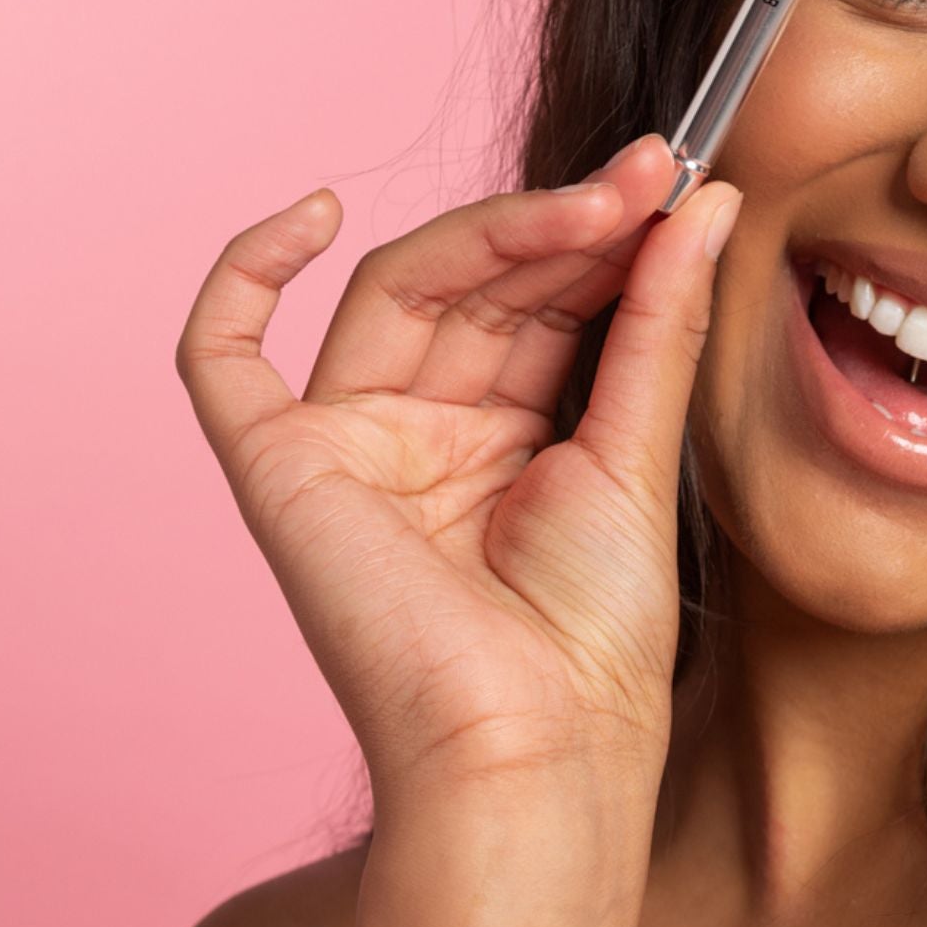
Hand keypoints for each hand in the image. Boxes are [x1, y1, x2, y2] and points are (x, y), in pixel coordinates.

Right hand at [175, 136, 742, 802]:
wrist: (537, 748)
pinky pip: (222, 356)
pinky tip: (314, 212)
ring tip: (597, 200)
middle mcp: (424, 439)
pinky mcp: (278, 473)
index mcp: (505, 443)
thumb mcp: (636, 453)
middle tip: (647, 178)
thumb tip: (704, 202)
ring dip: (492, 234)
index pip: (539, 305)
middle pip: (472, 288)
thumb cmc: (593, 640)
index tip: (674, 185)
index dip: (599, 241)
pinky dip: (246, 274)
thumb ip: (659, 323)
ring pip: (393, 293)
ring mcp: (349, 451)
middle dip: (561, 229)